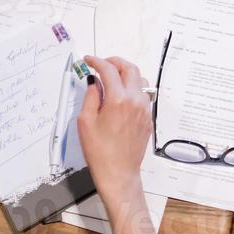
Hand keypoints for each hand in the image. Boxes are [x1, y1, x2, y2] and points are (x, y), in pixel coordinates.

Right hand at [77, 56, 152, 212]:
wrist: (118, 173)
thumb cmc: (99, 151)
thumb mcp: (85, 121)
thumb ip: (91, 96)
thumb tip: (94, 81)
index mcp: (118, 100)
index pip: (108, 70)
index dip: (96, 61)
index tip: (88, 60)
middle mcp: (135, 101)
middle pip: (130, 68)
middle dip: (115, 62)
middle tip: (102, 64)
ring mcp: (145, 109)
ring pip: (140, 80)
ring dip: (127, 74)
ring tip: (112, 79)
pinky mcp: (148, 118)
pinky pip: (143, 95)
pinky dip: (133, 88)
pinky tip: (121, 96)